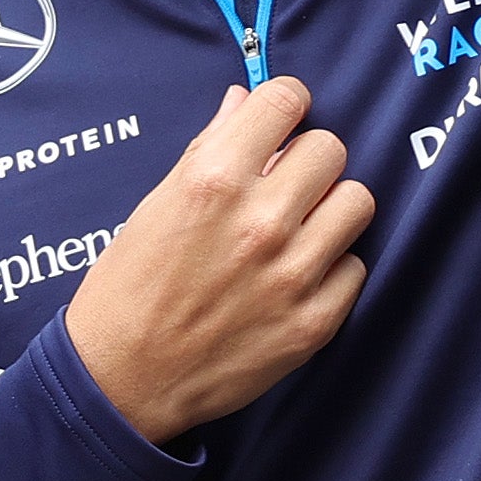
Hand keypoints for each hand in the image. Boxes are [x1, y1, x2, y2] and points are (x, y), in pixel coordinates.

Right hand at [64, 80, 376, 445]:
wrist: (122, 380)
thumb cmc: (129, 289)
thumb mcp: (155, 206)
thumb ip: (208, 149)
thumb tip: (245, 102)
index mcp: (213, 180)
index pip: (285, 100)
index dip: (285, 105)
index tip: (282, 121)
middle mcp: (259, 221)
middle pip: (331, 148)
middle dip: (307, 160)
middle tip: (286, 185)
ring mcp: (292, 274)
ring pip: (358, 201)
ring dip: (330, 209)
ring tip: (301, 228)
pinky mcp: (314, 322)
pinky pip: (356, 267)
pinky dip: (332, 268)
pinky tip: (297, 277)